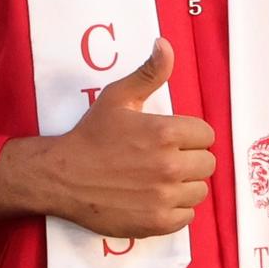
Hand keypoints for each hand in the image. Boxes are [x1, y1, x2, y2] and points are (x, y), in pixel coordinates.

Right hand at [0, 38, 216, 235]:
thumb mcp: (118, 97)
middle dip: (190, 159)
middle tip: (165, 159)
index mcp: (166, 132)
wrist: (61, 176)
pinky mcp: (157, 222)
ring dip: (185, 186)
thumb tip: (166, 44)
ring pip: (199, 190)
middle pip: (207, 163)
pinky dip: (176, 210)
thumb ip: (149, 73)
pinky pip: (187, 217)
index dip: (190, 136)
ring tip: (160, 180)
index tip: (172, 139)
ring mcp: (164, 196)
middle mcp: (169, 165)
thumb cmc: (90, 136)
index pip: (206, 135)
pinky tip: (155, 199)